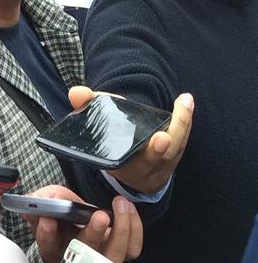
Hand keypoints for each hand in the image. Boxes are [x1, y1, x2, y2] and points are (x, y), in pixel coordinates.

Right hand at [24, 186, 142, 262]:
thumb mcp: (46, 201)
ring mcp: (100, 256)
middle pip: (86, 256)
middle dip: (93, 234)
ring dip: (120, 229)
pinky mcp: (119, 251)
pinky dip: (134, 229)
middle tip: (99, 215)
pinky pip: (132, 248)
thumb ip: (41, 200)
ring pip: (114, 254)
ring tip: (119, 204)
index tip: (48, 220)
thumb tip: (37, 201)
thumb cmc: (60, 211)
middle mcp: (77, 256)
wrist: (76, 216)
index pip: (48, 244)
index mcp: (53, 245)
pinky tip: (127, 209)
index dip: (48, 234)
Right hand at [68, 87, 192, 194]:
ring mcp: (161, 164)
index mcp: (120, 165)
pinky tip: (186, 101)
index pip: (125, 165)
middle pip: (152, 161)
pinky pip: (182, 140)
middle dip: (157, 151)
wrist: (134, 170)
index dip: (129, 156)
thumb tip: (75, 92)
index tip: (146, 144)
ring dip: (179, 126)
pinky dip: (184, 121)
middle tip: (163, 138)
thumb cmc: (113, 143)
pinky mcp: (174, 156)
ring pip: (173, 150)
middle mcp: (142, 169)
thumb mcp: (98, 129)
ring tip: (183, 102)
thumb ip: (87, 108)